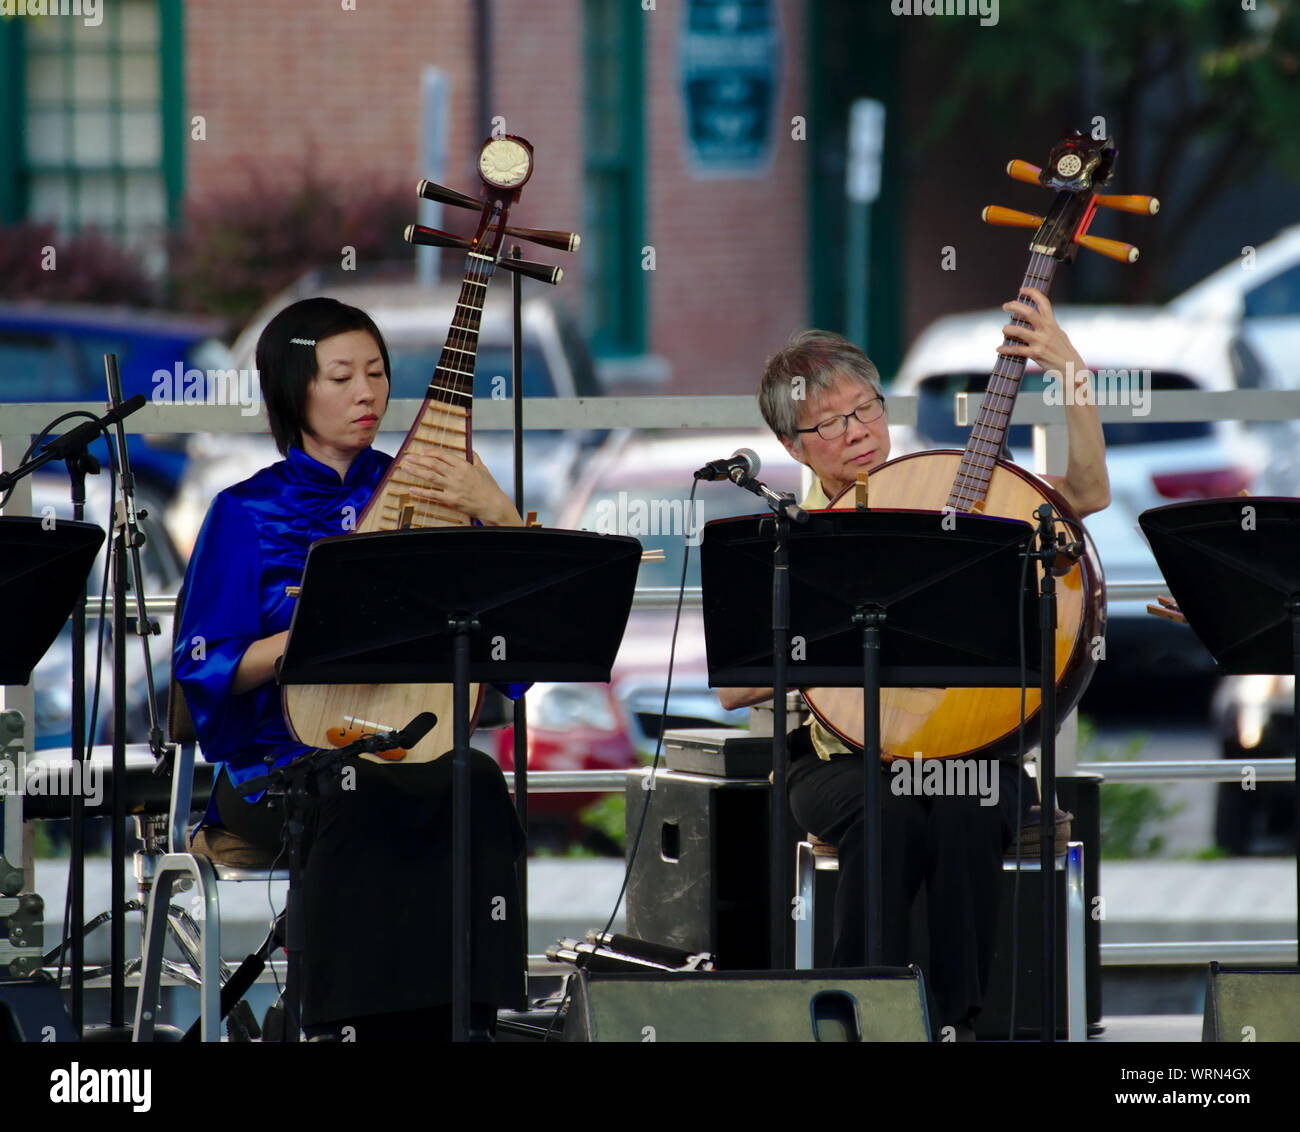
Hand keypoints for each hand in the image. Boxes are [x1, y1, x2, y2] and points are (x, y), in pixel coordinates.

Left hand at [399, 450, 520, 525]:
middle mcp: (457, 475)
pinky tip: (412, 489)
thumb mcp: (483, 469)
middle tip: (408, 457)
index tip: (423, 452)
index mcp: (464, 466)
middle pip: (433, 464)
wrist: (493, 505)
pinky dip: (421, 492)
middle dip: (418, 459)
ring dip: (416, 471)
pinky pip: (432, 495)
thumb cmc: (490, 489)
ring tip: (405, 468)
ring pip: (430, 477)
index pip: (443, 455)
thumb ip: (475, 459)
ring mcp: (453, 488)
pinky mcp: (450, 500)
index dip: (431, 452)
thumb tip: (470, 451)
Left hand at [998, 287, 1086, 381]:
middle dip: (1015, 306)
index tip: (1022, 289)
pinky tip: (999, 349)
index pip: (1044, 302)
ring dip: (1008, 329)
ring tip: (1004, 329)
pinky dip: (1006, 349)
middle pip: (1029, 313)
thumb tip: (1038, 317)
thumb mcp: (1059, 334)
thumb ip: (1048, 325)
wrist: (1072, 369)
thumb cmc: (1064, 352)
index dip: (1032, 293)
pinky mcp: (1036, 354)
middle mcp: (1047, 330)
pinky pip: (1017, 350)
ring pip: (1019, 331)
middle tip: (1005, 306)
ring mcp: (1041, 342)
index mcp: (1052, 323)